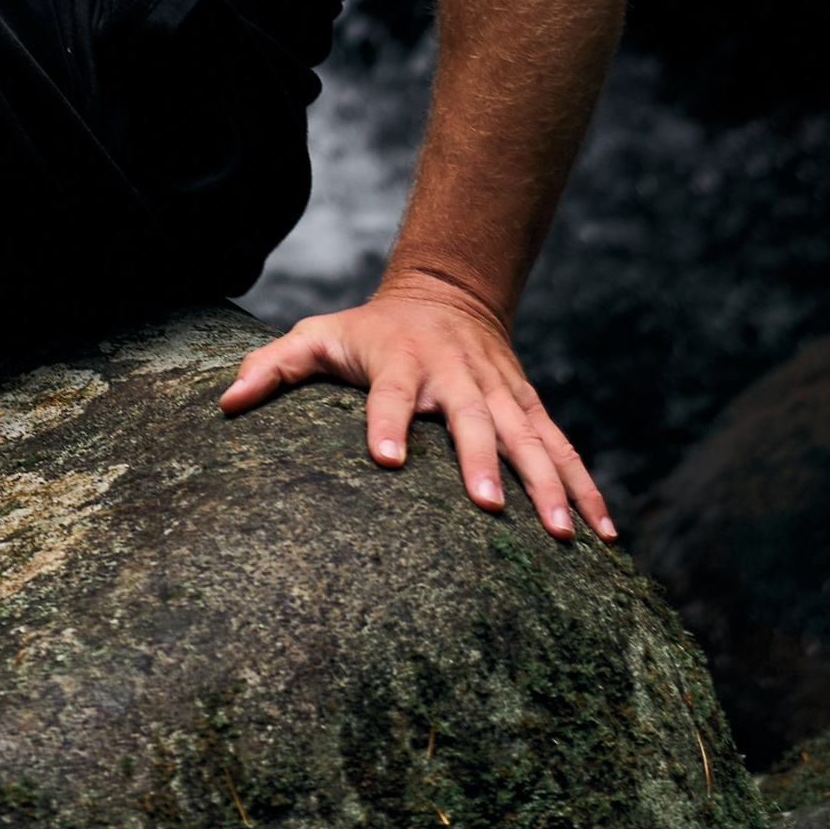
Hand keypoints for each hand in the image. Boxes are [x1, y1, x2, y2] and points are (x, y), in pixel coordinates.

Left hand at [216, 269, 614, 539]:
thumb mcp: (319, 335)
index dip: (385, 422)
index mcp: (400, 361)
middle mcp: (454, 376)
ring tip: (570, 535)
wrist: (447, 293)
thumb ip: (273, 366)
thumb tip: (223, 402)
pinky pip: (563, 448)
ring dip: (551, 483)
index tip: (386, 461)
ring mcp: (499, 392)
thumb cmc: (371, 330)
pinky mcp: (528, 408)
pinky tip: (606, 533)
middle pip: (471, 417)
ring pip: (530, 437)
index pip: (388, 392)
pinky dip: (588, 486)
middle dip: (483, 460)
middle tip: (492, 507)